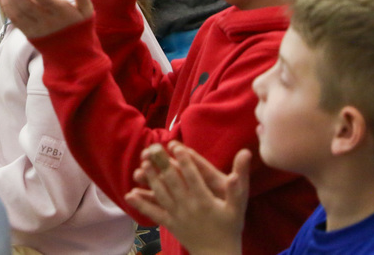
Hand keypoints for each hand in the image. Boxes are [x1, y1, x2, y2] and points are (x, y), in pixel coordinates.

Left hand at [0, 0, 92, 39]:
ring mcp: (36, 29)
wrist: (73, 55)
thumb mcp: (86, 12)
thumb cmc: (79, 27)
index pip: (44, 1)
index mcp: (61, 13)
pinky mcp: (28, 34)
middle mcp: (47, 22)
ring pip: (18, 12)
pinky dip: (7, 6)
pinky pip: (15, 20)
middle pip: (27, 5)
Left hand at [124, 142, 248, 254]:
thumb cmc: (230, 229)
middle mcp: (188, 206)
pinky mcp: (170, 224)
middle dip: (161, 164)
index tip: (175, 145)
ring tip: (142, 164)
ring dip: (151, 179)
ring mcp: (177, 216)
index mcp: (204, 200)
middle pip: (173, 181)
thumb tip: (245, 159)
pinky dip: (141, 204)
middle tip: (152, 148)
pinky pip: (154, 214)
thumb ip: (238, 184)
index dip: (183, 160)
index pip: (192, 176)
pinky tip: (129, 195)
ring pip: (161, 194)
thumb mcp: (238, 207)